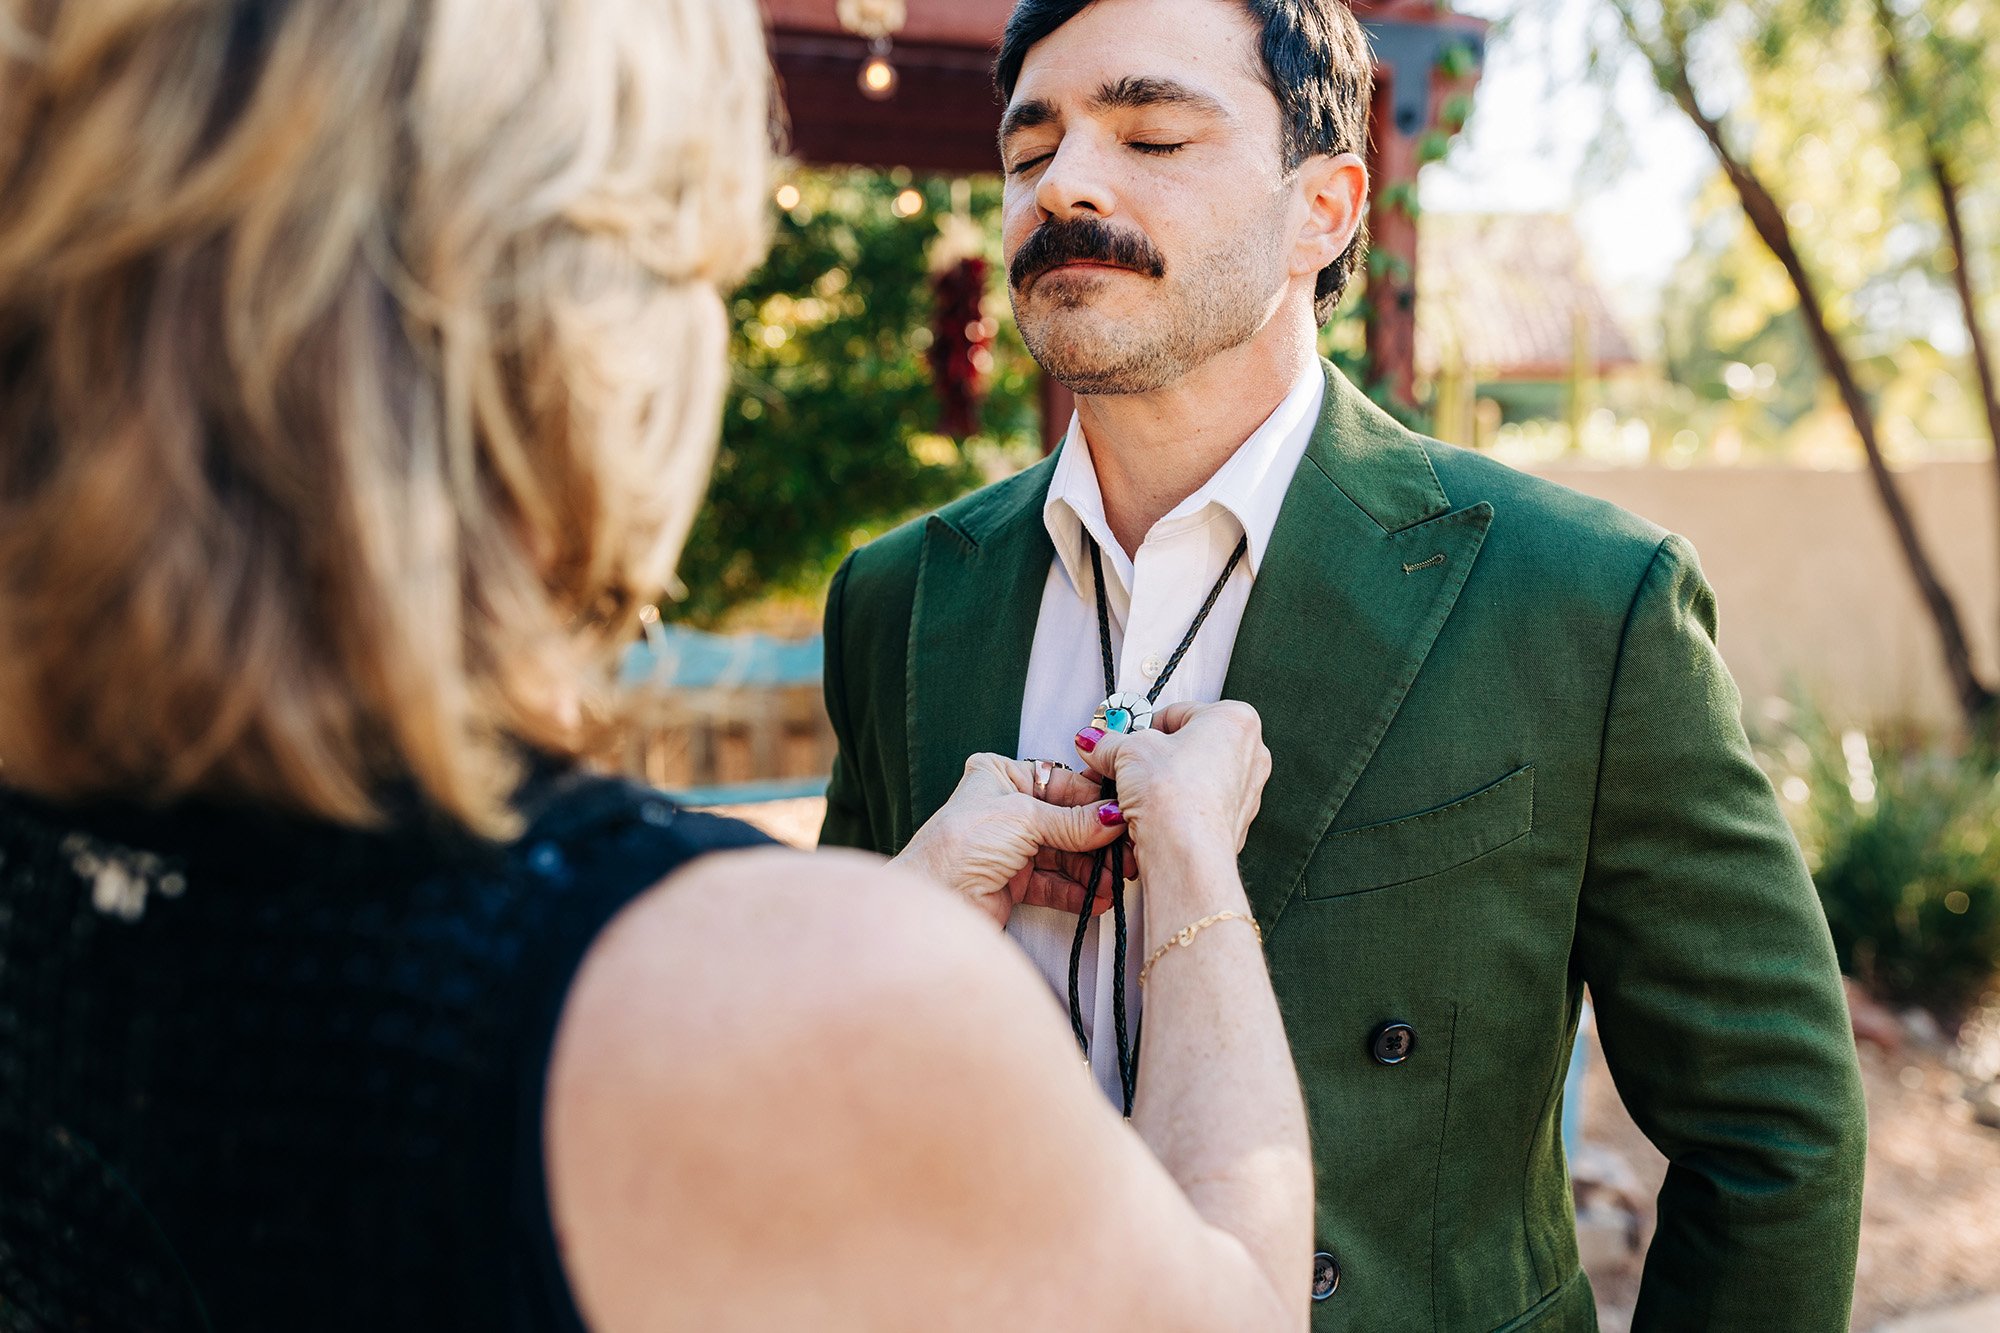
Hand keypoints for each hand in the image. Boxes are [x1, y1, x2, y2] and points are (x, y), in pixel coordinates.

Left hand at [891, 754, 1127, 927]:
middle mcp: (1006, 809)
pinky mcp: (1014, 882)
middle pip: (1066, 821)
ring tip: (1114, 880)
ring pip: (1064, 854)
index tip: (1122, 815)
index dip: (1092, 801)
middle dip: (1096, 840)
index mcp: (1000, 776)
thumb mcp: (1022, 818)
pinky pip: (1056, 882)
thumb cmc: (958, 846)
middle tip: (1124, 854)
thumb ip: (1072, 821)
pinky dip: (1078, 890)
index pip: (1060, 784)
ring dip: (1091, 869)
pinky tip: (1097, 897)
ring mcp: (1011, 846)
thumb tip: (1112, 817)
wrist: (934, 902)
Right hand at [1072, 701, 1270, 857]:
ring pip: (1193, 776)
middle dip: (1153, 756)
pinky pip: (1198, 804)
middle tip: (1126, 766)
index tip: (1123, 742)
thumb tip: (1095, 742)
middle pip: (1187, 744)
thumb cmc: (1175, 795)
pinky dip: (1176, 807)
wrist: (1186, 853)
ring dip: (1163, 782)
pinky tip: (1155, 815)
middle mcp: (1251, 752)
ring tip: (1137, 793)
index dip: (1142, 728)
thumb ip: (1110, 743)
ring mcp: (1247, 790)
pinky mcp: (1235, 822)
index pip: (1177, 712)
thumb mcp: (1128, 751)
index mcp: (1236, 719)